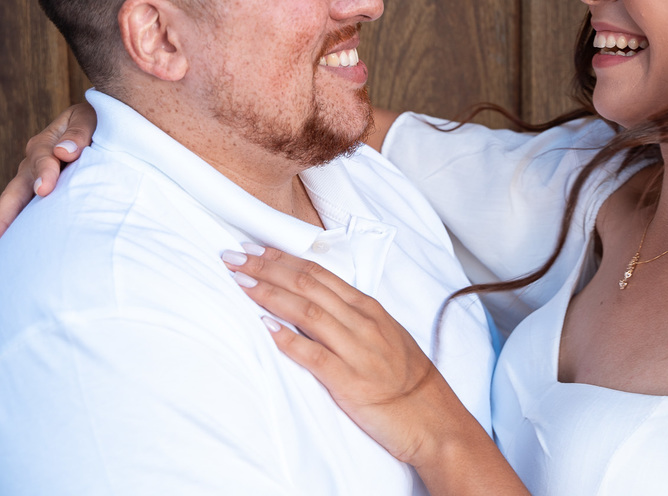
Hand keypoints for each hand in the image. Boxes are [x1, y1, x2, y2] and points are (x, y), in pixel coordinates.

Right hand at [0, 102, 98, 266]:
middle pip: (13, 194)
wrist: (102, 124)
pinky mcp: (42, 199)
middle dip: (1, 221)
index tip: (46, 189)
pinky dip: (12, 236)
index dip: (44, 173)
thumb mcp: (90, 119)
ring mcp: (33, 184)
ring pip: (13, 210)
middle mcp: (32, 167)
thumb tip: (65, 152)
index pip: (41, 159)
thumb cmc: (98, 121)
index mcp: (45, 145)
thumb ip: (79, 132)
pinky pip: (25, 218)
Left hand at [221, 243, 454, 464]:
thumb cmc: (407, 379)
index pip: (318, 273)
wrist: (433, 418)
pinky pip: (314, 355)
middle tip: (235, 256)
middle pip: (308, 284)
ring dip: (270, 293)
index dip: (282, 258)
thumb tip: (313, 303)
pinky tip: (266, 327)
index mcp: (368, 308)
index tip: (254, 248)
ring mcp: (357, 350)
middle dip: (267, 268)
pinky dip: (288, 339)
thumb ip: (350, 317)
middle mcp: (362, 323)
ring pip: (308, 311)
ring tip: (241, 282)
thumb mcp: (383, 335)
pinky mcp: (350, 381)